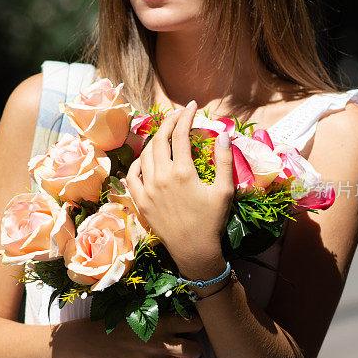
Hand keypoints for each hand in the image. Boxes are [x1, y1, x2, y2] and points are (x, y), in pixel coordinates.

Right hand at [92, 313, 204, 357]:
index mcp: (159, 323)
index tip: (191, 327)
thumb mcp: (140, 311)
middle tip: (188, 344)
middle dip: (195, 346)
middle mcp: (160, 343)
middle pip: (196, 348)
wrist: (94, 342)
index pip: (194, 324)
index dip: (196, 325)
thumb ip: (162, 315)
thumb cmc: (118, 324)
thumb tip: (185, 316)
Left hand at [126, 101, 233, 269]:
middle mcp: (161, 177)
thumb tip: (224, 134)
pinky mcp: (140, 201)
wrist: (194, 251)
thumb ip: (224, 160)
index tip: (192, 106)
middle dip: (169, 121)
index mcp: (183, 172)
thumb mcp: (224, 190)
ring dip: (155, 139)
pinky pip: (132, 175)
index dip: (186, 116)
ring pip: (145, 154)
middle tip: (179, 114)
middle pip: (160, 139)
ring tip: (165, 133)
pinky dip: (138, 162)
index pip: (181, 134)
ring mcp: (147, 189)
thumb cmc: (212, 221)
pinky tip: (147, 158)